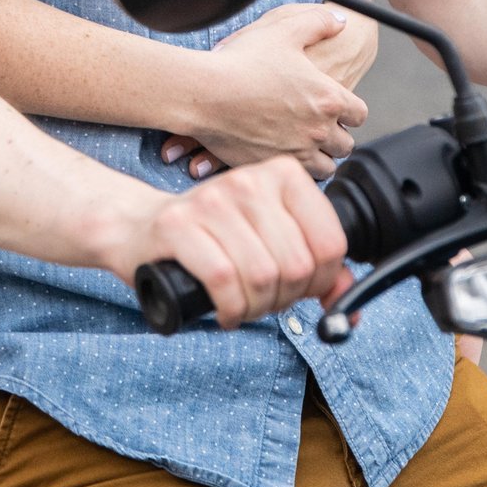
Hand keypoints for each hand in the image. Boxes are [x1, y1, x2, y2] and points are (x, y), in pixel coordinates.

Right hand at [103, 157, 350, 326]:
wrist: (140, 227)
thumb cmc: (211, 237)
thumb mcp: (269, 241)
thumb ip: (314, 268)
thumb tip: (346, 303)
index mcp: (282, 175)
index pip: (330, 241)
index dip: (321, 281)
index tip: (300, 290)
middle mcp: (249, 181)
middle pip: (296, 264)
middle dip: (284, 299)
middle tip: (265, 303)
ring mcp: (212, 200)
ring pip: (261, 275)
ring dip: (255, 308)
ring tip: (242, 305)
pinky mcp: (178, 225)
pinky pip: (223, 280)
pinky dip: (230, 308)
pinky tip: (225, 310)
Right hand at [159, 4, 368, 179]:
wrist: (204, 93)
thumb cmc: (243, 59)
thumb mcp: (284, 28)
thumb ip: (319, 21)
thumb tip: (341, 20)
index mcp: (328, 99)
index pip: (359, 114)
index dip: (350, 110)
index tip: (338, 107)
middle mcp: (317, 130)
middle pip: (345, 145)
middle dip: (336, 137)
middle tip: (321, 127)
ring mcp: (295, 152)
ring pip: (325, 168)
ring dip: (320, 157)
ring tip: (306, 145)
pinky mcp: (271, 166)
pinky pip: (295, 177)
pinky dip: (294, 168)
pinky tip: (284, 154)